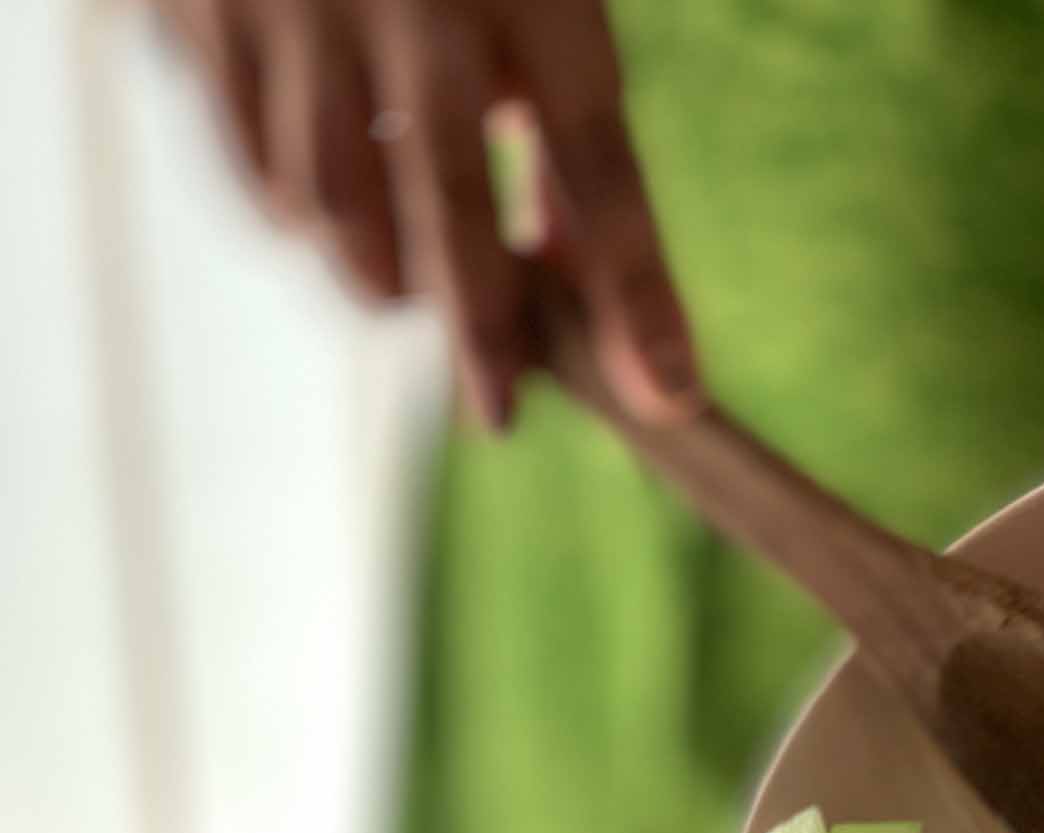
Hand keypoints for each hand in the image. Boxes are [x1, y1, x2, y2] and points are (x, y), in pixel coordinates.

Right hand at [148, 0, 697, 428]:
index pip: (599, 162)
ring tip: (407, 287)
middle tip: (504, 411)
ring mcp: (294, 2)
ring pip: (334, 209)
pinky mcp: (202, 15)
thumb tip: (580, 268)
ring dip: (380, 272)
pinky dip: (296, 218)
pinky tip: (325, 211)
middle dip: (484, 330)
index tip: (672, 397)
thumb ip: (563, 108)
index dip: (637, 292)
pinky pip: (254, 173)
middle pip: (452, 205)